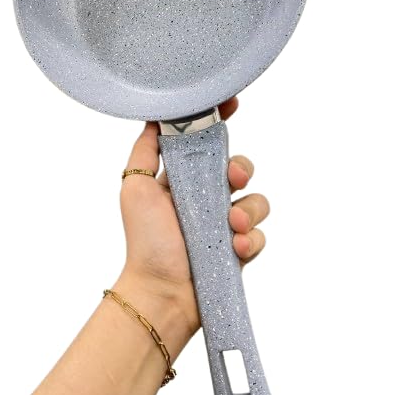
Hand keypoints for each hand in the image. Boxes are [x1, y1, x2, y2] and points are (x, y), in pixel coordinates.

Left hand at [116, 97, 269, 339]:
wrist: (160, 290)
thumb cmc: (145, 239)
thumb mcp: (135, 186)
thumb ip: (145, 150)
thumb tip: (155, 116)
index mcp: (186, 178)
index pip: (208, 143)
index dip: (222, 122)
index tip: (232, 103)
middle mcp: (208, 197)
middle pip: (240, 167)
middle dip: (242, 167)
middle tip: (232, 178)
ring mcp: (225, 223)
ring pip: (256, 200)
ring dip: (248, 210)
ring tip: (230, 227)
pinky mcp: (240, 247)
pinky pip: (259, 233)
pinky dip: (250, 239)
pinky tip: (234, 248)